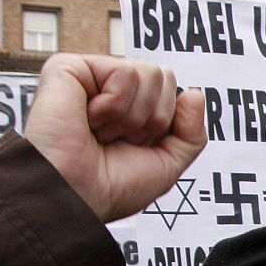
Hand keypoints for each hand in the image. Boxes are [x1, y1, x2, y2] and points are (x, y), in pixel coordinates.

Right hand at [24, 55, 206, 221]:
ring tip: (101, 131)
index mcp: (131, 110)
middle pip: (163, 76)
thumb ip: (191, 133)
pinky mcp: (71, 68)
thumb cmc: (108, 187)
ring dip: (131, 116)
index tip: (135, 146)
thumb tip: (194, 94)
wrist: (75, 196)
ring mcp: (91, 77)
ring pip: (148, 73)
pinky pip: (124, 72)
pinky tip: (89, 119)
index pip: (172, 92)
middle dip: (151, 118)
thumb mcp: (167, 165)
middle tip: (118, 139)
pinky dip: (114, 105)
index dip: (164, 123)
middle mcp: (110, 91)